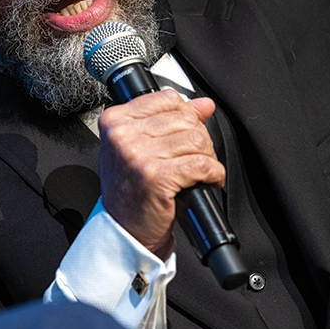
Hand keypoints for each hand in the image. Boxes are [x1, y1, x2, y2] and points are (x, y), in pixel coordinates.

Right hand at [98, 88, 224, 255]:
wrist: (124, 229)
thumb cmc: (131, 190)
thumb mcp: (141, 147)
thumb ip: (171, 119)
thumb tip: (204, 104)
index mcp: (116, 121)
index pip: (167, 98)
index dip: (186, 116)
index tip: (185, 134)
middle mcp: (123, 135)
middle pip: (186, 119)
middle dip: (199, 140)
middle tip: (194, 159)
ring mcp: (138, 155)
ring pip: (197, 140)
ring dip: (207, 158)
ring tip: (199, 172)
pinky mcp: (156, 176)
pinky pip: (201, 164)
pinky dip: (213, 174)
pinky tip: (206, 181)